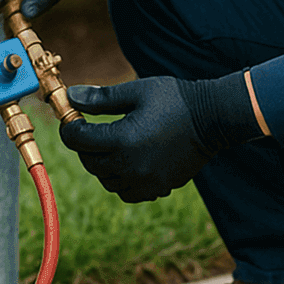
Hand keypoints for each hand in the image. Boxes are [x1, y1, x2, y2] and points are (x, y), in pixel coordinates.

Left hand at [59, 79, 213, 202]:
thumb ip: (101, 98)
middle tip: (91, 130)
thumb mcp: (136, 92)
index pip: (78, 140)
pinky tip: (128, 162)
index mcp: (122, 139)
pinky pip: (127, 192)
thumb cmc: (174, 100)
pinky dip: (121, 180)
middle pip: (89, 162)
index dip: (70, 128)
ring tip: (111, 145)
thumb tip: (72, 97)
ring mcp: (145, 181)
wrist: (212, 119)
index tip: (74, 118)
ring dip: (102, 164)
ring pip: (107, 180)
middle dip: (85, 146)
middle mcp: (130, 166)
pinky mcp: (158, 188)